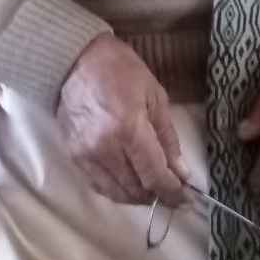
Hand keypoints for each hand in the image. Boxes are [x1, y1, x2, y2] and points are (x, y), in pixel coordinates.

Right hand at [57, 34, 188, 205]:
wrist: (75, 59)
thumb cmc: (121, 70)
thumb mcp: (155, 96)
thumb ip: (168, 138)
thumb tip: (181, 173)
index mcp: (129, 129)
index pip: (154, 176)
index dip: (173, 193)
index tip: (187, 199)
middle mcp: (105, 148)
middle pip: (136, 189)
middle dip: (158, 196)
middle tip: (173, 192)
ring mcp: (85, 155)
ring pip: (117, 193)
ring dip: (138, 196)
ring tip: (153, 190)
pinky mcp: (73, 156)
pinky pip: (98, 185)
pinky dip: (117, 190)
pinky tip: (130, 183)